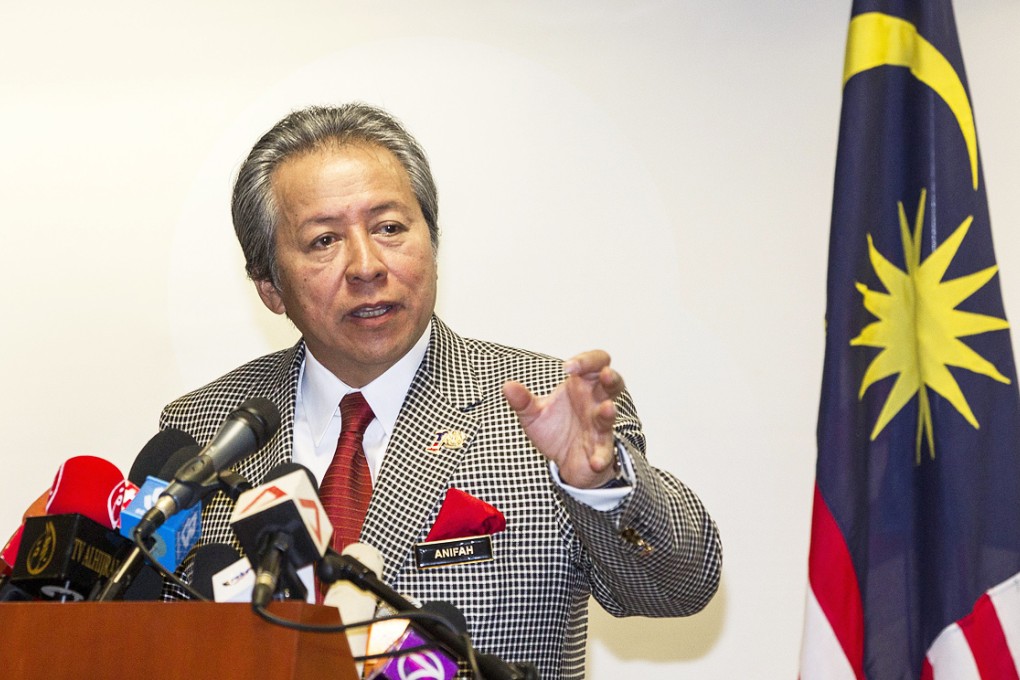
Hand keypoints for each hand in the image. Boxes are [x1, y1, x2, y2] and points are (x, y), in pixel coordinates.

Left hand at [502, 350, 624, 488]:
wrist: (563, 462)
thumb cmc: (556, 430)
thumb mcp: (534, 414)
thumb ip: (522, 401)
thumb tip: (507, 386)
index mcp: (582, 386)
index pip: (594, 363)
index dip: (585, 361)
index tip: (567, 367)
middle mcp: (595, 403)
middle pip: (613, 383)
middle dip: (611, 377)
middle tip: (604, 374)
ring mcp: (600, 427)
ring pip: (610, 415)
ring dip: (609, 412)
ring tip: (606, 409)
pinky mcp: (601, 451)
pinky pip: (605, 452)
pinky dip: (601, 457)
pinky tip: (595, 461)